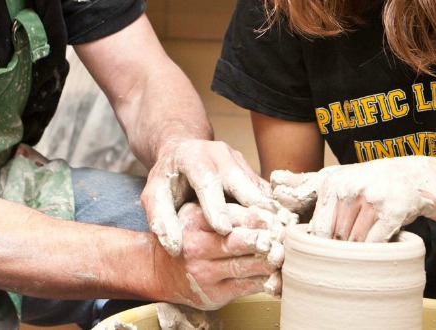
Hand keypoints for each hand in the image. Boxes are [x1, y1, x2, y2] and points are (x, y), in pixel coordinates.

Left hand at [142, 139, 278, 255]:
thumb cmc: (168, 180)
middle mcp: (219, 153)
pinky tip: (281, 230)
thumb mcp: (154, 196)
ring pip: (258, 188)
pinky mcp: (250, 169)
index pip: (206, 180)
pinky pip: (264, 192)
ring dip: (270, 213)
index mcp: (193, 156)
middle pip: (241, 182)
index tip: (223, 230)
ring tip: (279, 236)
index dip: (216, 205)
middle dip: (254, 210)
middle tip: (263, 236)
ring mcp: (238, 159)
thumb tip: (175, 248)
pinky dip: (273, 212)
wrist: (183, 153)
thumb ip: (160, 220)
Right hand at [153, 202, 276, 309]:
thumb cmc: (190, 236)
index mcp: (194, 219)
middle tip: (285, 236)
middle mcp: (195, 246)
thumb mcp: (201, 214)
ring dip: (269, 261)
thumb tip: (271, 210)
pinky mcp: (213, 293)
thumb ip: (231, 210)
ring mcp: (203, 272)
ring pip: (244, 266)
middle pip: (237, 241)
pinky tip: (278, 276)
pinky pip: (246, 287)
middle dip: (266, 239)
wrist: (160, 270)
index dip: (260, 217)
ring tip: (285, 255)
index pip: (232, 216)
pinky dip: (266, 281)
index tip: (280, 217)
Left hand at [271, 156, 435, 241]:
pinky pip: (376, 243)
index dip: (320, 245)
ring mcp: (373, 200)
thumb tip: (274, 180)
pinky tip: (378, 245)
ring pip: (355, 243)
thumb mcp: (334, 176)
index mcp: (331, 183)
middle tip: (344, 251)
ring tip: (361, 245)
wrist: (410, 175)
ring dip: (357, 251)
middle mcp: (350, 190)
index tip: (322, 252)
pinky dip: (376, 250)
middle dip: (339, 249)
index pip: (318, 229)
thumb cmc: (365, 180)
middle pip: (336, 238)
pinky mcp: (394, 212)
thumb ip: (303, 183)